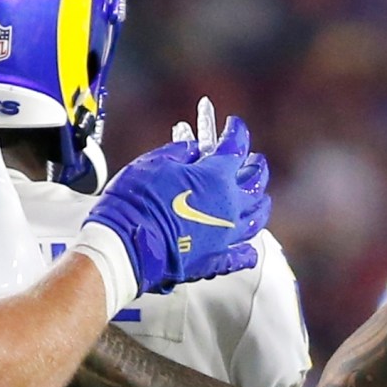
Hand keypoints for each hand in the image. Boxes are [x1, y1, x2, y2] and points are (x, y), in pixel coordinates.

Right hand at [84, 99, 270, 293]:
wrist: (126, 245)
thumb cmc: (135, 201)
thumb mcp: (154, 163)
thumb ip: (180, 153)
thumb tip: (193, 148)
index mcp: (216, 177)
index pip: (235, 147)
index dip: (237, 132)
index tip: (234, 125)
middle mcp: (228, 206)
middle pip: (255, 183)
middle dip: (257, 167)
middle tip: (255, 160)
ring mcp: (224, 235)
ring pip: (255, 219)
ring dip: (260, 205)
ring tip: (260, 198)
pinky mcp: (213, 260)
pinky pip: (240, 256)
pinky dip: (247, 251)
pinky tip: (249, 249)